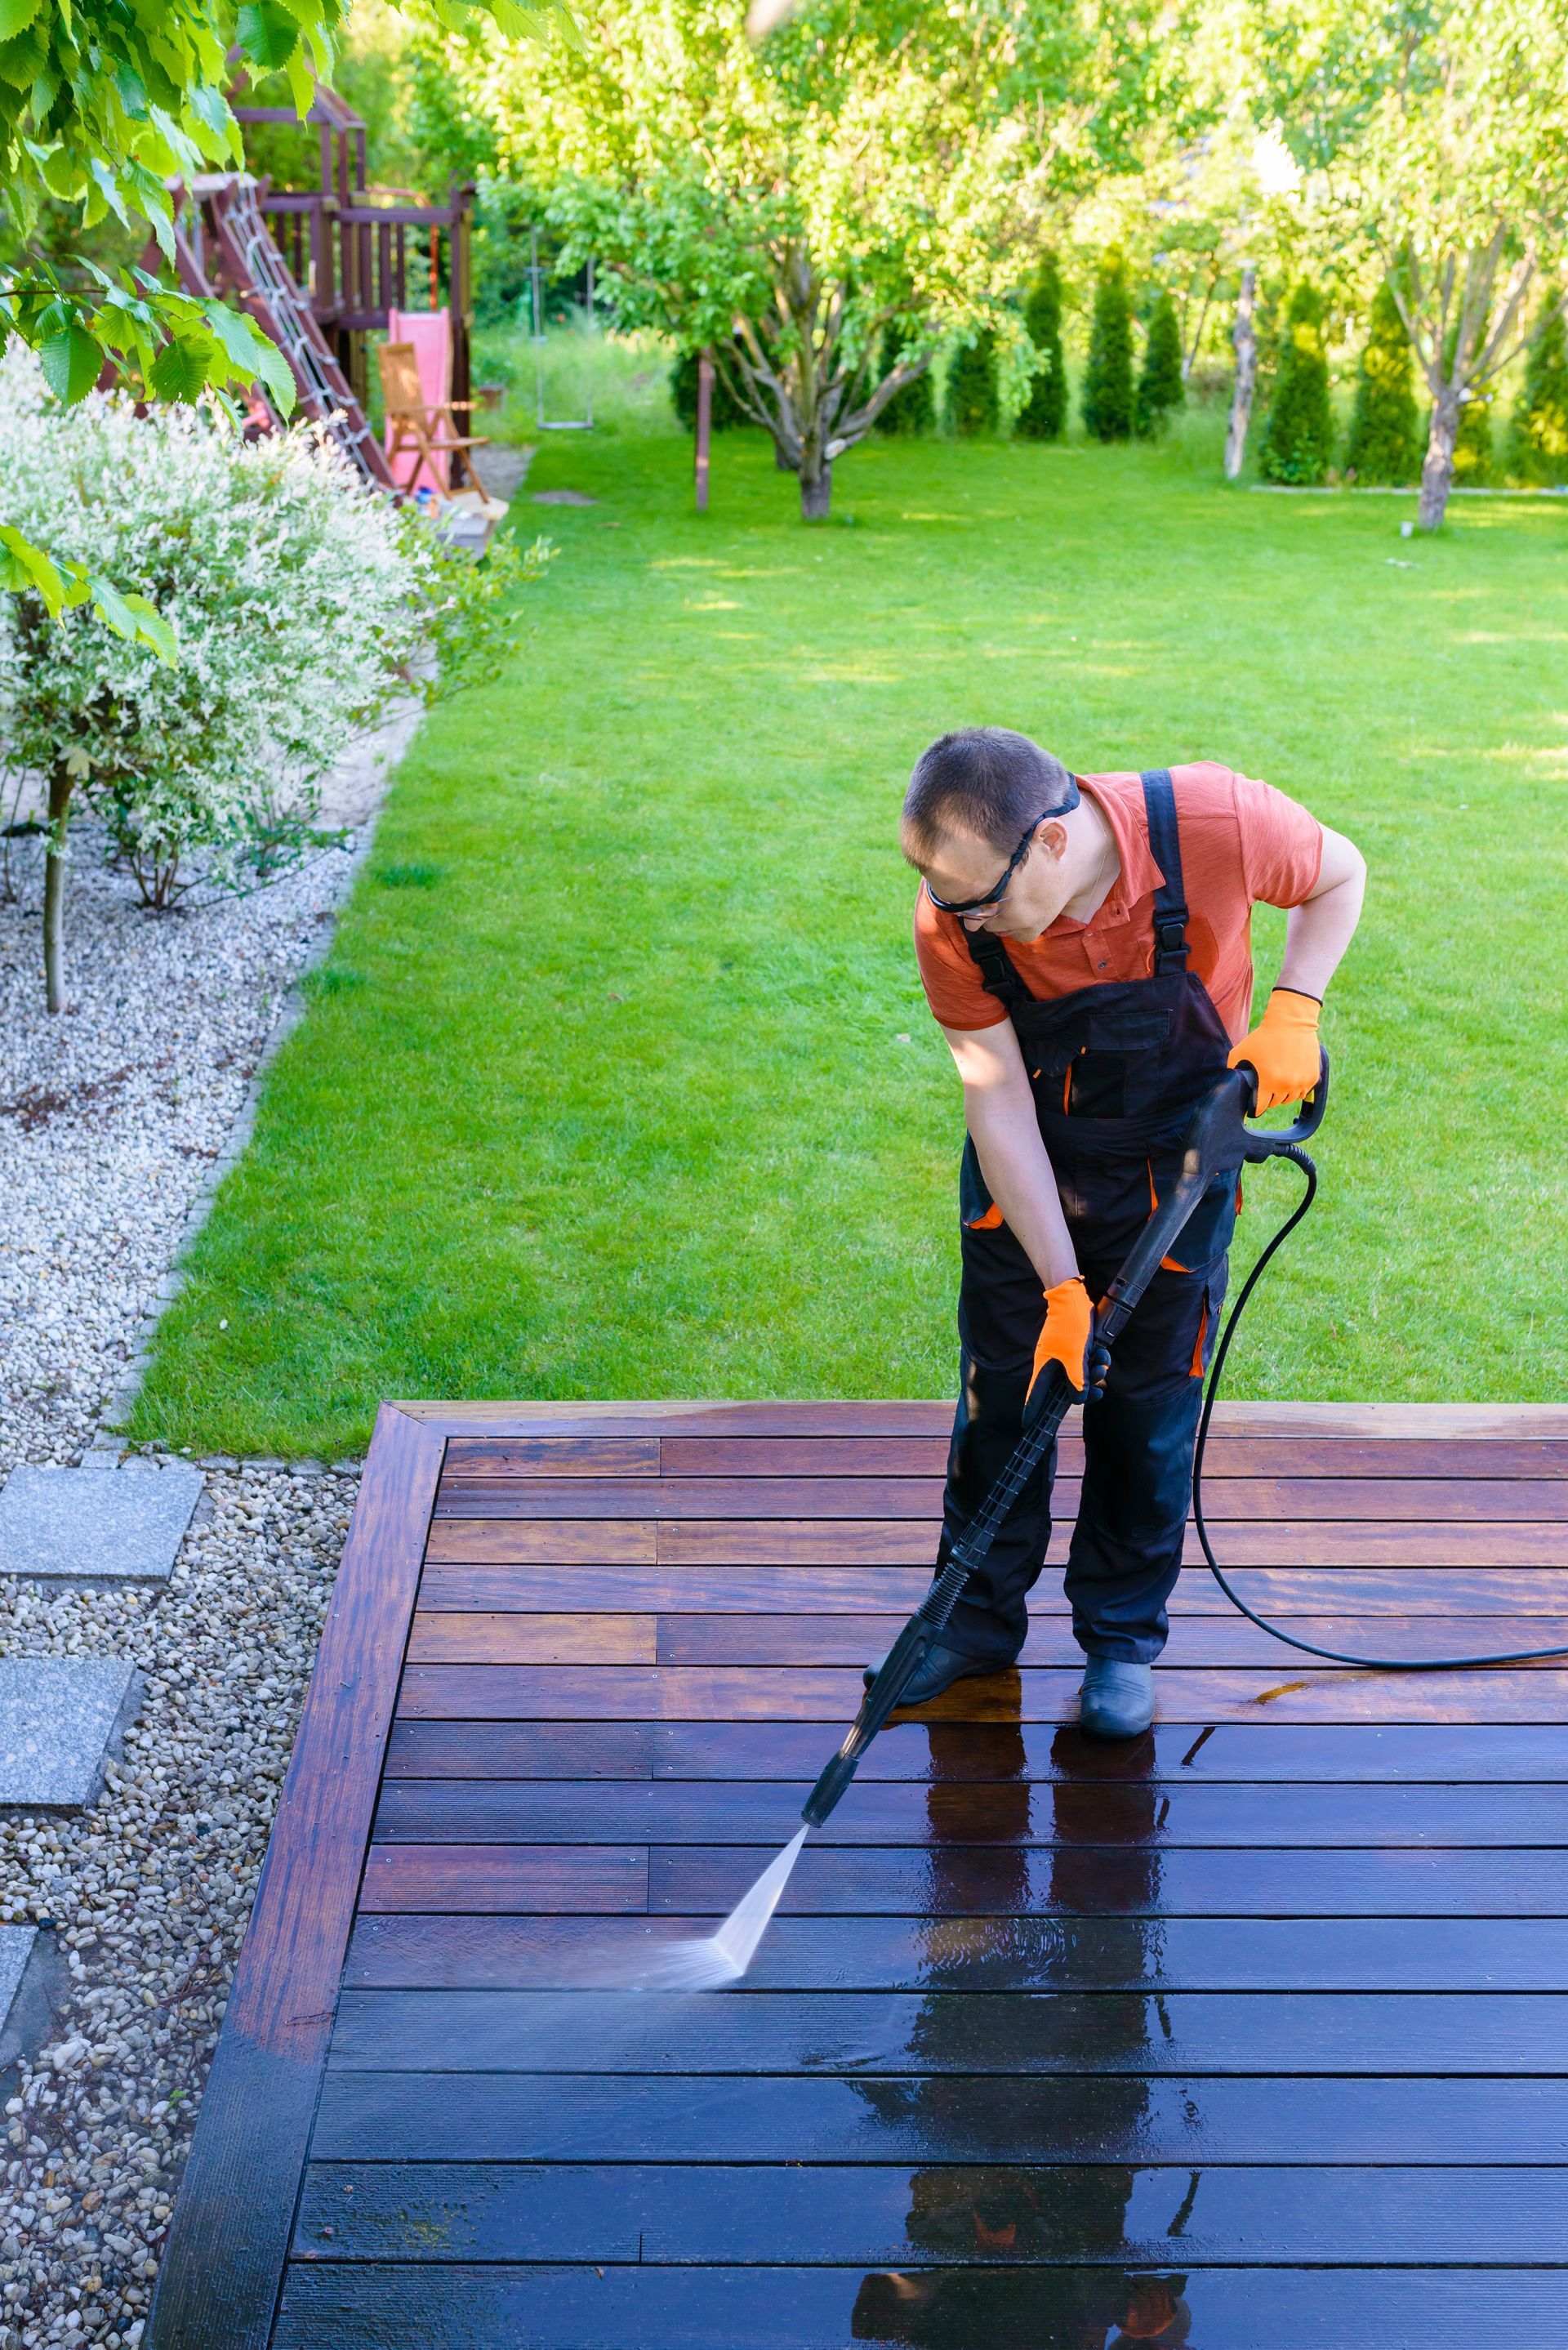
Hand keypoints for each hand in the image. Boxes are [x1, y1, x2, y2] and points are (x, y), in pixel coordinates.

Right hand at [1026, 1276, 1107, 1416]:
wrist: (1073, 1299)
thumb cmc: (1070, 1327)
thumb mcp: (1075, 1358)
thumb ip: (1077, 1381)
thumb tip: (1079, 1399)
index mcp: (1044, 1368)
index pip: (1035, 1395)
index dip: (1032, 1411)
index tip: (1028, 1426)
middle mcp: (1052, 1365)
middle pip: (1064, 1389)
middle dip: (1084, 1391)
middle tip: (1098, 1393)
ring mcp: (1063, 1357)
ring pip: (1079, 1376)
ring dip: (1094, 1373)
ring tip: (1102, 1365)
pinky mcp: (1075, 1349)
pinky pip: (1085, 1363)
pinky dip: (1096, 1361)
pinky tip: (1102, 1355)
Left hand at [1228, 987, 1322, 1112]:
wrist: (1291, 1023)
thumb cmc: (1264, 1037)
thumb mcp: (1240, 1051)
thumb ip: (1233, 1069)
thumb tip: (1229, 1084)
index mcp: (1268, 1081)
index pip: (1260, 1107)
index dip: (1255, 1108)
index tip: (1253, 1106)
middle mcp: (1287, 1085)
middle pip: (1275, 1102)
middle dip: (1269, 1097)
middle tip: (1265, 1087)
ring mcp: (1302, 1082)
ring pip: (1290, 1098)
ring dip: (1283, 1094)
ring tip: (1277, 1082)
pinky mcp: (1313, 1077)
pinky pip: (1302, 1092)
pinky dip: (1296, 1088)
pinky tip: (1289, 1079)